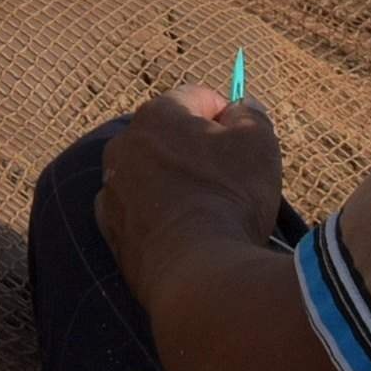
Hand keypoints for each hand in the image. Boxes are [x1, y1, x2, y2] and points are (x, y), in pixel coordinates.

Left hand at [99, 84, 291, 278]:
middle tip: (231, 176)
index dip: (226, 113)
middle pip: (168, 136)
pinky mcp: (111, 230)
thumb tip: (241, 108)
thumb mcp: (259, 144)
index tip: (244, 137)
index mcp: (156, 115)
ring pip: (150, 174)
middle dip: (197, 149)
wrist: (198, 273)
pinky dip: (159, 217)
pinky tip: (186, 233)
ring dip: (175, 183)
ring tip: (210, 210)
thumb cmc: (231, 197)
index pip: (195, 97)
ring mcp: (111, 189)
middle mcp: (123, 145)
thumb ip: (251, 115)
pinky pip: (139, 212)